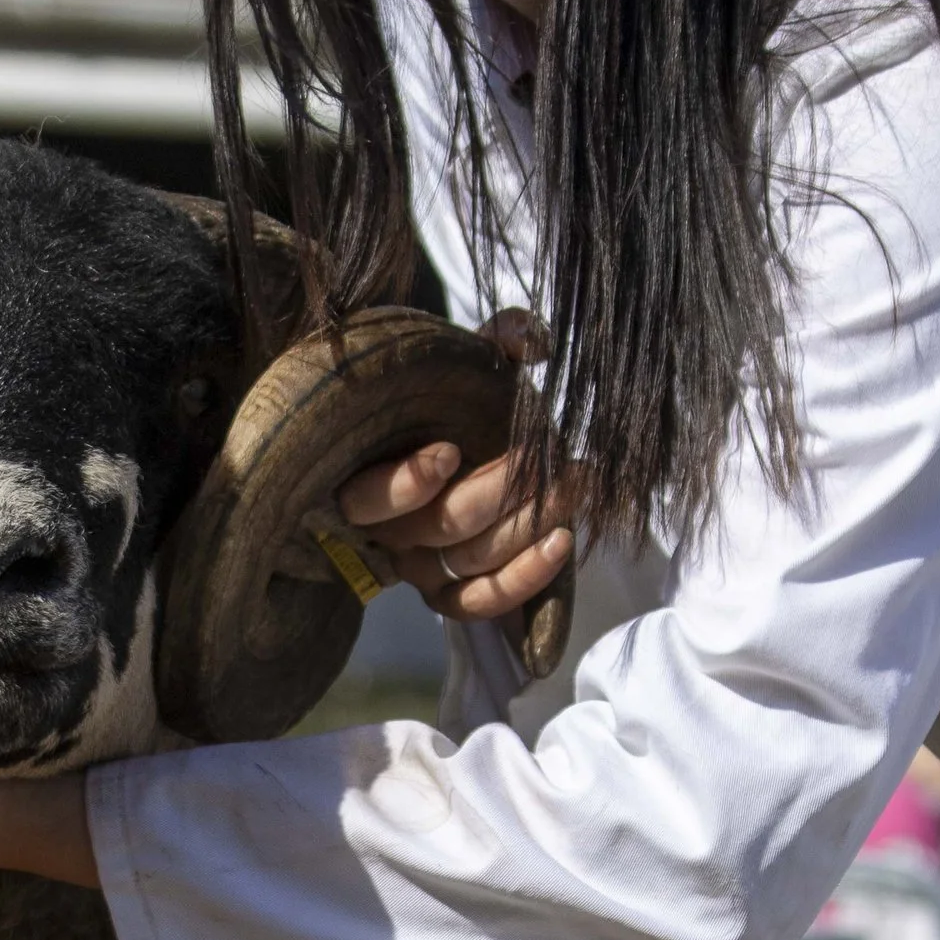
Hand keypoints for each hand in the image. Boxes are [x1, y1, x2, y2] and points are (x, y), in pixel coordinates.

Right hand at [337, 309, 573, 622]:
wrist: (456, 447)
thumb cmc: (452, 405)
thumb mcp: (464, 364)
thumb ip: (495, 339)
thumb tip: (532, 337)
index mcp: (365, 478)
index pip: (368, 499)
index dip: (406, 483)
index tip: (451, 451)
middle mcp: (389, 532)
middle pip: (441, 526)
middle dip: (500, 491)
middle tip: (545, 455)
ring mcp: (421, 569)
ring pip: (473, 559)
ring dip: (529, 522)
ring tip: (574, 481)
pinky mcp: (452, 594)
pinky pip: (484, 602)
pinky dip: (526, 578)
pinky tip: (563, 539)